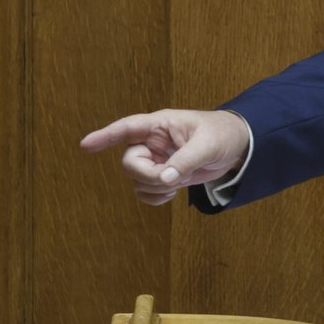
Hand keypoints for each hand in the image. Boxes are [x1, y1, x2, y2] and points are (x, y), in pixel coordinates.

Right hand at [80, 109, 250, 205]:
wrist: (237, 146)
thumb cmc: (223, 134)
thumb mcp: (207, 145)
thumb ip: (185, 161)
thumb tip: (165, 180)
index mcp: (160, 125)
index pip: (126, 128)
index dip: (105, 136)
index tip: (85, 146)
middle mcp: (152, 142)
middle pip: (130, 164)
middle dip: (148, 176)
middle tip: (172, 179)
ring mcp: (156, 160)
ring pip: (137, 181)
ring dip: (154, 188)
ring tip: (178, 183)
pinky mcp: (163, 175)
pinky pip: (146, 191)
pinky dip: (155, 197)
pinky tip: (172, 193)